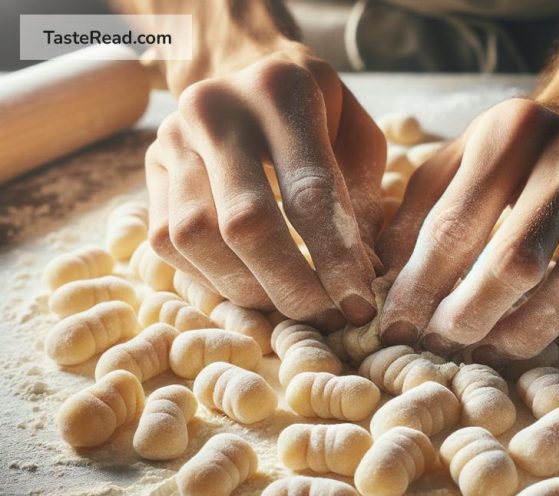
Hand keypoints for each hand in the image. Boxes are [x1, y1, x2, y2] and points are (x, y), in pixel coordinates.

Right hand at [145, 46, 385, 330]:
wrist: (242, 70)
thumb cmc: (315, 111)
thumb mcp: (357, 137)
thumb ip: (361, 199)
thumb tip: (362, 275)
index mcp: (281, 92)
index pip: (310, 192)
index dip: (336, 259)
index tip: (359, 303)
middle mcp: (215, 110)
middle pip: (245, 222)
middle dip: (290, 286)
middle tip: (326, 317)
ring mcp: (172, 139)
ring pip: (197, 238)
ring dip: (248, 289)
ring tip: (290, 306)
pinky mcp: (150, 170)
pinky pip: (169, 244)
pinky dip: (211, 277)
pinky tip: (250, 286)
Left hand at [377, 98, 558, 358]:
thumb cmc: (507, 157)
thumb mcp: (451, 166)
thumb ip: (413, 219)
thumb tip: (381, 287)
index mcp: (511, 130)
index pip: (456, 224)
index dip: (420, 286)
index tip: (396, 328)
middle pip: (519, 260)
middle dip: (472, 316)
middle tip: (442, 344)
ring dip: (526, 333)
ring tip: (486, 349)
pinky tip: (537, 334)